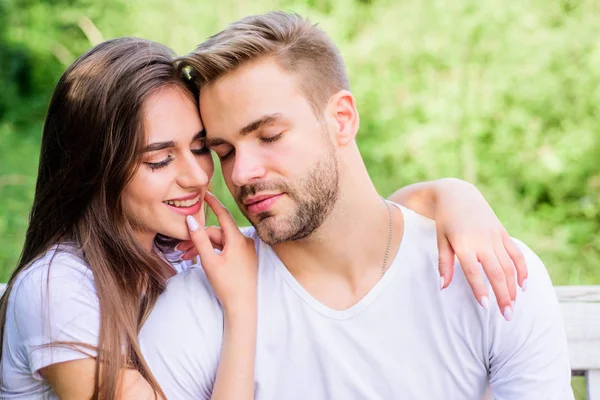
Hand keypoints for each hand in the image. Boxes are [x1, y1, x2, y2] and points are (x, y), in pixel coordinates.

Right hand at [185, 192, 257, 312]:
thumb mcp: (209, 261)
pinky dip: (213, 252)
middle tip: (180, 248)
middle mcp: (244, 242)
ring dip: (203, 247)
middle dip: (198, 238)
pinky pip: (226, 250)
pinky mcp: (244, 259)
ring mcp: (245, 251)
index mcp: (238, 240)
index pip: (223, 215)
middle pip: (217, 233)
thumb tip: (191, 221)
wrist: (242, 307)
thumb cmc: (227, 285)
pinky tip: (200, 259)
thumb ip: (199, 239)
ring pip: (220, 242)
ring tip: (186, 256)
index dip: (213, 203)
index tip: (205, 193)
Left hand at [434, 179, 526, 319]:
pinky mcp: (503, 233)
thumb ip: (444, 264)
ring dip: (513, 288)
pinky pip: (516, 254)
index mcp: (463, 244)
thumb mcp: (440, 240)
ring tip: (513, 306)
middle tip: (507, 316)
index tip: (486, 307)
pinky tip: (524, 286)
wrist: (457, 194)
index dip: (481, 290)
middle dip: (503, 295)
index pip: (473, 272)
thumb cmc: (445, 221)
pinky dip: (522, 270)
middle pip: (496, 272)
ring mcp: (495, 236)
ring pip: (509, 266)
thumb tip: (443, 287)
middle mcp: (482, 241)